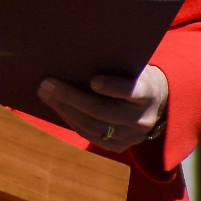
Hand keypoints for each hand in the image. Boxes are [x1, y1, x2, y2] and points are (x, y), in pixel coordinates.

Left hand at [37, 65, 168, 152]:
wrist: (155, 103)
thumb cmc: (134, 75)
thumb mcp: (133, 67)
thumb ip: (114, 64)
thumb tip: (77, 53)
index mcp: (148, 94)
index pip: (131, 91)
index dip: (112, 87)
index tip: (93, 81)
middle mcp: (142, 118)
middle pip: (102, 111)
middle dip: (71, 97)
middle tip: (48, 84)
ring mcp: (131, 136)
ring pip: (93, 126)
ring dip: (65, 109)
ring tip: (45, 94)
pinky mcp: (119, 147)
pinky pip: (90, 136)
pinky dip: (71, 120)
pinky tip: (56, 106)